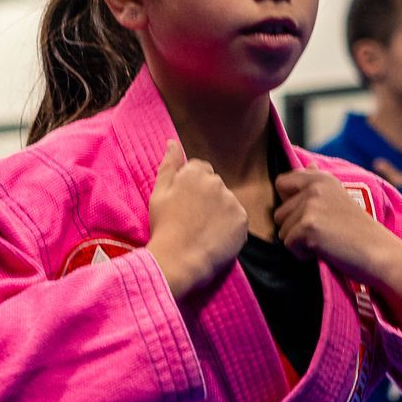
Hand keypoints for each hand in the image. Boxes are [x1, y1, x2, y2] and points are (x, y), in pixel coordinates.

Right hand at [145, 141, 247, 299]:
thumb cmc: (164, 227)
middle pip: (215, 185)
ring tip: (203, 231)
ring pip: (227, 202)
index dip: (191, 187)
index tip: (184, 204)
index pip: (200, 169)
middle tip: (192, 219)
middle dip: (207, 197)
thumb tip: (173, 142)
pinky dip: (229, 228)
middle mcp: (217, 183)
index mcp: (195, 173)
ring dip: (219, 212)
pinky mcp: (242, 221)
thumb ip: (169, 165)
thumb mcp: (158, 193)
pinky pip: (237, 220)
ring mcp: (232, 202)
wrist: (179, 259)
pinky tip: (214, 238)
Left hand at [273, 168, 401, 284]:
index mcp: (320, 177)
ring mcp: (310, 206)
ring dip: (299, 242)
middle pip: (278, 213)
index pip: (281, 183)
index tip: (312, 214)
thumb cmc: (358, 230)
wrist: (378, 252)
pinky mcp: (308, 227)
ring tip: (326, 240)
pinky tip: (325, 249)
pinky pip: (289, 245)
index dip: (289, 203)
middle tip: (324, 231)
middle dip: (295, 228)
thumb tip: (308, 164)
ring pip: (282, 231)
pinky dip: (303, 254)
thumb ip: (317, 181)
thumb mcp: (338, 197)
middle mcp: (314, 187)